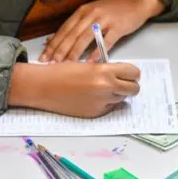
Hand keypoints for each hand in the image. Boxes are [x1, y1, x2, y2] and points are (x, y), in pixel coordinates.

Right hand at [8, 62, 140, 117]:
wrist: (43, 87)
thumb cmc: (61, 72)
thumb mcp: (88, 65)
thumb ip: (106, 69)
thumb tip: (120, 74)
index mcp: (104, 72)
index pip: (133, 73)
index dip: (131, 73)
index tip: (128, 73)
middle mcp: (106, 88)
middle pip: (134, 89)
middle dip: (129, 85)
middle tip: (121, 82)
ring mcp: (101, 103)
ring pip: (122, 99)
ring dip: (117, 94)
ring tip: (102, 88)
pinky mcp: (95, 113)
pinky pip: (109, 108)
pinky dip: (105, 103)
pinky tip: (92, 97)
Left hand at [40, 0, 164, 62]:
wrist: (135, 1)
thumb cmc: (112, 9)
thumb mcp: (90, 12)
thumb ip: (74, 25)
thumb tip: (53, 38)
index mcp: (82, 11)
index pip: (64, 29)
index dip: (53, 44)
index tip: (44, 56)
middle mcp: (91, 14)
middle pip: (72, 35)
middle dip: (60, 50)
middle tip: (51, 63)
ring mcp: (104, 20)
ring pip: (85, 38)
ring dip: (74, 52)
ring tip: (66, 64)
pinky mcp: (117, 27)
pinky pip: (105, 42)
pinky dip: (97, 52)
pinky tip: (90, 62)